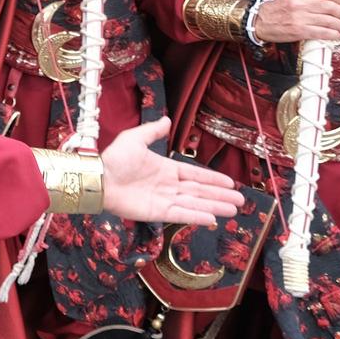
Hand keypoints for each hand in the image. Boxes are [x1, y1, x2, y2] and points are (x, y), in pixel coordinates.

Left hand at [98, 118, 242, 226]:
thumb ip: (152, 132)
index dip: (212, 179)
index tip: (230, 183)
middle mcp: (167, 186)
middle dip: (220, 195)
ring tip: (234, 210)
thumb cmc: (114, 159)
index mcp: (165, 169)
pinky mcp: (157, 212)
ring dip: (215, 206)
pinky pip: (181, 214)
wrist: (98, 178)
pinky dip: (197, 216)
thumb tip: (166, 120)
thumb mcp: (134, 139)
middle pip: (200, 191)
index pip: (194, 174)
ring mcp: (163, 200)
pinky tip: (213, 218)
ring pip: (195, 203)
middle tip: (241, 201)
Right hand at [252, 0, 339, 44]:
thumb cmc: (278, 10)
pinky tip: (335, 34)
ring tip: (337, 25)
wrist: (260, 22)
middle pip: (331, 6)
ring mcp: (300, 18)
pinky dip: (333, 34)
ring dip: (338, 24)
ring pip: (330, 20)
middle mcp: (300, 4)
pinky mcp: (300, 31)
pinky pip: (323, 33)